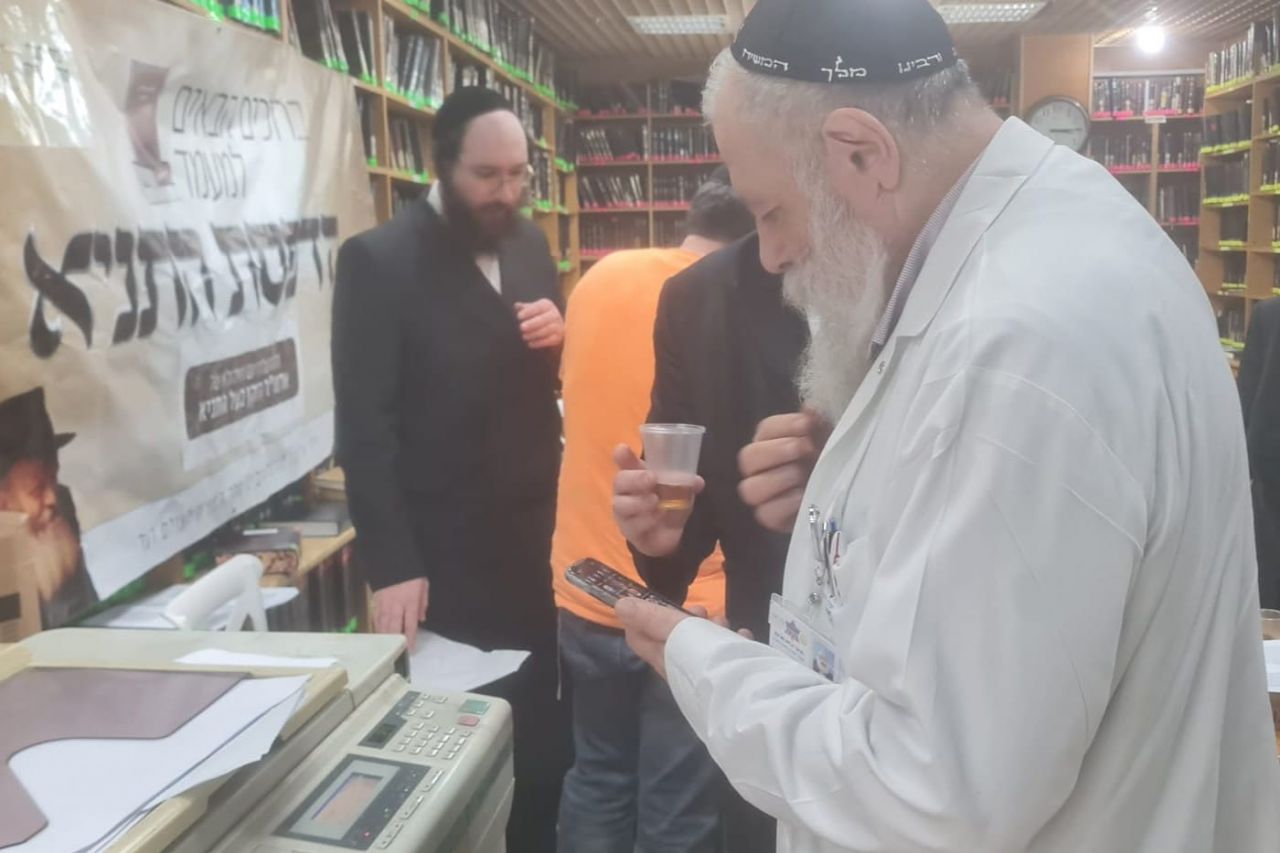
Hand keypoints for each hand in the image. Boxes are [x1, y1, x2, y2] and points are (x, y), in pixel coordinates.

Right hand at [372, 577, 428, 651]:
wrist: (392, 560)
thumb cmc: (410, 573)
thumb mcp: (423, 586)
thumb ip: (423, 603)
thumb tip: (421, 618)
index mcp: (410, 602)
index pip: (410, 626)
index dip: (410, 639)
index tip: (411, 649)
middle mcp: (396, 606)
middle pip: (394, 629)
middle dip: (396, 642)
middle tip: (398, 652)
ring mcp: (384, 605)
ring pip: (383, 625)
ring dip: (385, 637)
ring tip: (387, 647)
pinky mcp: (375, 601)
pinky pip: (375, 618)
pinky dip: (377, 627)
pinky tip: (378, 633)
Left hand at [515, 299, 563, 349]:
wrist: (553, 326)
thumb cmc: (537, 316)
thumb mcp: (531, 310)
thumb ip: (523, 308)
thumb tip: (516, 306)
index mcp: (547, 305)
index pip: (538, 307)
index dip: (528, 311)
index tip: (519, 316)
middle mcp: (554, 314)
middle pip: (544, 319)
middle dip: (532, 323)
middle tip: (521, 327)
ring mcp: (558, 326)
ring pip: (547, 330)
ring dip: (534, 334)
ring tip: (524, 336)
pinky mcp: (558, 337)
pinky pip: (549, 340)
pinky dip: (539, 343)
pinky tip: (530, 343)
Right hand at [612, 444, 703, 556]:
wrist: (668, 536)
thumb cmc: (669, 504)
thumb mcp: (681, 491)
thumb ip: (686, 484)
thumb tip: (697, 482)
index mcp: (637, 473)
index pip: (624, 460)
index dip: (622, 454)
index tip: (624, 448)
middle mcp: (625, 490)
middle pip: (620, 480)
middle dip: (635, 478)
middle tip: (652, 478)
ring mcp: (623, 511)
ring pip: (621, 504)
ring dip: (640, 502)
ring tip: (656, 502)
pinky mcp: (627, 530)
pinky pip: (632, 524)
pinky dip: (646, 520)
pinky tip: (657, 518)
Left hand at [616, 601, 752, 677]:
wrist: (745, 696)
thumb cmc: (707, 658)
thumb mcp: (676, 630)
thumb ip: (650, 617)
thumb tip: (619, 605)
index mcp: (662, 657)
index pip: (638, 638)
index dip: (640, 618)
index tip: (655, 601)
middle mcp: (679, 669)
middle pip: (675, 638)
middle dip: (687, 619)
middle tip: (702, 612)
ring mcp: (703, 676)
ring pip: (703, 646)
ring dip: (714, 629)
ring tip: (727, 626)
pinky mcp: (727, 679)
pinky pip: (729, 656)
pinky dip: (735, 643)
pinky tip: (744, 637)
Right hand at [738, 410, 829, 531]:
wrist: (844, 495)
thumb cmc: (832, 461)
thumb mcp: (830, 438)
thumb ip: (819, 423)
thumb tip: (810, 408)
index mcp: (772, 443)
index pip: (765, 430)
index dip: (783, 426)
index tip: (807, 425)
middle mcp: (762, 468)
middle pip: (748, 458)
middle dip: (776, 451)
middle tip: (804, 448)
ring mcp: (763, 496)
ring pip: (750, 488)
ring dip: (777, 479)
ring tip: (801, 474)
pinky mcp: (772, 519)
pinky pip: (766, 514)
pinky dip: (783, 505)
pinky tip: (803, 496)